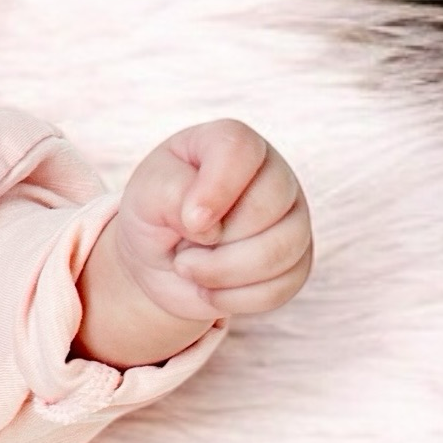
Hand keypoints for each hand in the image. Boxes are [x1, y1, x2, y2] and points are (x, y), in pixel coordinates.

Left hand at [111, 119, 312, 326]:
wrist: (161, 258)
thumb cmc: (155, 214)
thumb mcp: (145, 195)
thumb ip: (171, 192)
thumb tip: (209, 224)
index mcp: (232, 143)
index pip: (240, 151)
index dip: (215, 191)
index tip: (188, 221)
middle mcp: (273, 173)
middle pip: (266, 207)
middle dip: (215, 244)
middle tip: (181, 251)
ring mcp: (292, 217)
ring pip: (281, 251)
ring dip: (223, 274)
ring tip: (191, 270)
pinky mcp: (297, 260)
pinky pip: (283, 287)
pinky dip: (237, 299)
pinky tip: (212, 290)